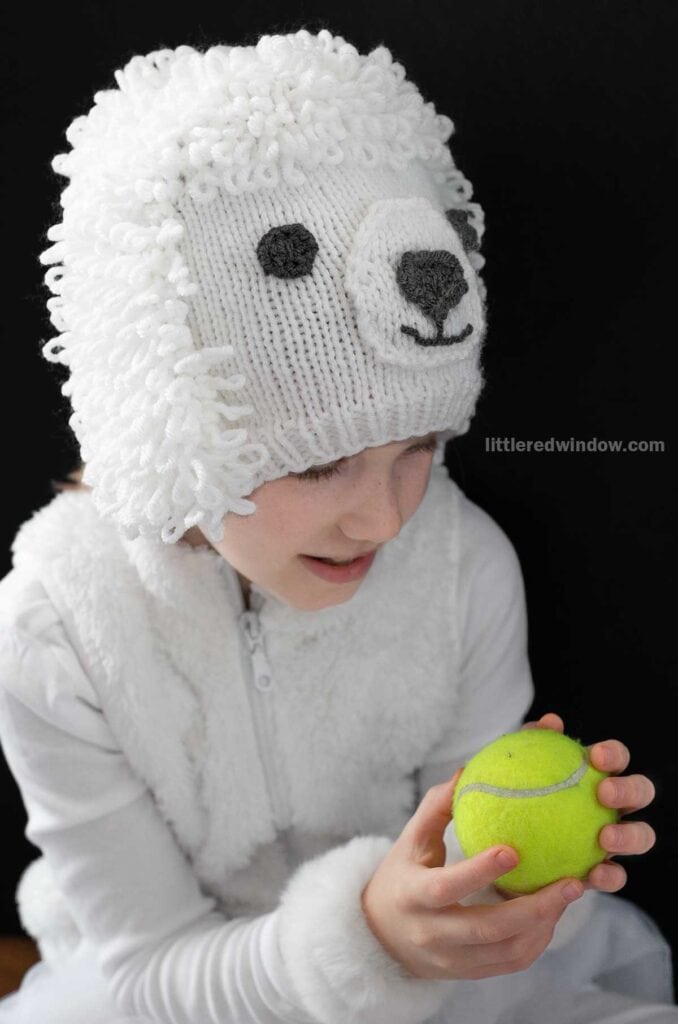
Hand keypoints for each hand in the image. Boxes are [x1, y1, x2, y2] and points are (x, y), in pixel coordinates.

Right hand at [360, 772, 584, 980]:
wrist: (381, 936)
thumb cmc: (400, 876)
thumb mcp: (410, 841)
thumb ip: (436, 808)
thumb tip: (466, 771)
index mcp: (413, 897)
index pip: (446, 888)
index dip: (479, 872)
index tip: (514, 851)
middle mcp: (432, 934)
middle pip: (488, 929)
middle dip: (534, 908)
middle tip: (571, 881)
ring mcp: (452, 960)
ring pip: (507, 951)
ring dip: (544, 925)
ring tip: (569, 893)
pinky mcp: (469, 974)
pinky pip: (511, 962)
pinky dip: (537, 940)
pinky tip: (553, 913)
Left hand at [515, 712, 656, 894]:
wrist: (501, 850)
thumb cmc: (510, 799)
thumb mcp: (510, 770)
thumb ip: (529, 744)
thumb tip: (549, 722)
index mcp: (595, 775)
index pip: (615, 758)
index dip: (613, 754)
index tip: (594, 757)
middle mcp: (612, 806)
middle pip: (640, 791)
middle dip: (629, 789)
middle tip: (603, 792)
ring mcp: (612, 840)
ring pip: (641, 835)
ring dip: (629, 835)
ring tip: (604, 837)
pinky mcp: (603, 873)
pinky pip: (616, 876)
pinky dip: (611, 876)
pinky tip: (593, 875)